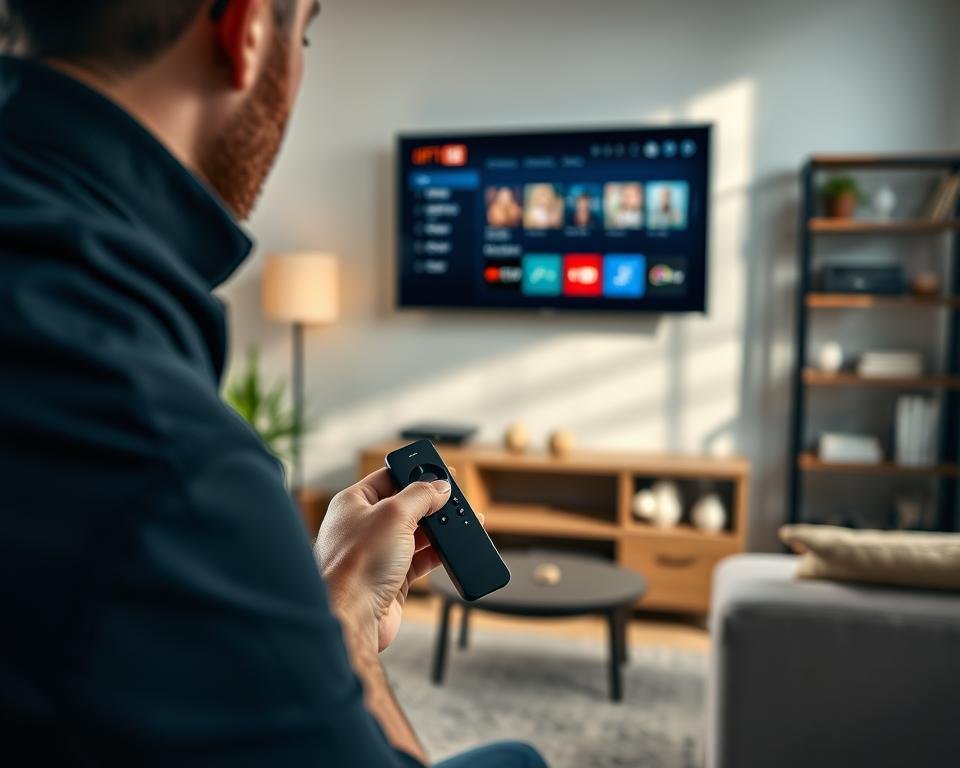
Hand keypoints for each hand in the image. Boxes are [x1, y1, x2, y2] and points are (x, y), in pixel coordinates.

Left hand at [315, 469, 450, 651]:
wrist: (351, 617)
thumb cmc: (357, 564)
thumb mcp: (394, 515)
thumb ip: (421, 496)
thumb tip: (440, 487)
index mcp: (354, 502)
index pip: (388, 477)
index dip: (414, 473)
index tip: (440, 471)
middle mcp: (363, 526)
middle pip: (405, 506)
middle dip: (431, 504)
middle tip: (455, 499)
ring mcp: (378, 553)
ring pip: (415, 534)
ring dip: (439, 530)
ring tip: (462, 522)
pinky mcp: (392, 578)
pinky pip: (420, 560)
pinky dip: (439, 554)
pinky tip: (454, 549)